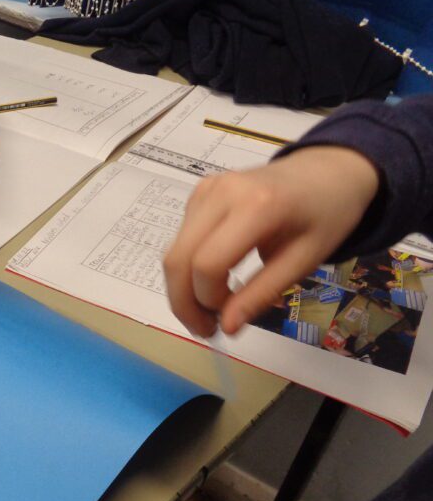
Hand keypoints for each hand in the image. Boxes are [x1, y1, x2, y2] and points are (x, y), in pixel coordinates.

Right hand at [163, 146, 380, 337]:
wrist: (327, 171)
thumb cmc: (325, 216)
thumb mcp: (303, 260)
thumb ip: (262, 293)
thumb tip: (226, 327)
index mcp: (256, 206)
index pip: (208, 264)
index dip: (208, 300)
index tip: (225, 320)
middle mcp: (221, 193)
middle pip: (178, 259)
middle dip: (183, 302)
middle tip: (203, 329)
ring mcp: (206, 190)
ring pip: (173, 252)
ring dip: (182, 289)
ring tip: (208, 309)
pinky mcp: (199, 193)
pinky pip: (181, 240)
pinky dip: (189, 268)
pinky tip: (211, 280)